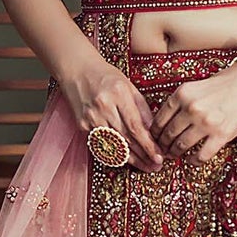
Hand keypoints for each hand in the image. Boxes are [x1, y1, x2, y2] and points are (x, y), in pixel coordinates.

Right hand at [56, 44, 163, 169]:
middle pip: (126, 139)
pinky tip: (127, 161)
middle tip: (156, 166)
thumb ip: (142, 108)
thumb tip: (154, 132)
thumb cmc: (106, 76)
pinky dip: (115, 155)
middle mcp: (103, 107)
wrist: (76, 70)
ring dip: (131, 159)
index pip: (135, 126)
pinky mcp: (82, 125)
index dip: (148, 145)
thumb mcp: (129, 86)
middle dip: (143, 155)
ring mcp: (90, 117)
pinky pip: (102, 145)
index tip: (159, 156)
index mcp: (118, 94)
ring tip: (146, 166)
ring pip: (114, 145)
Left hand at [151, 59, 236, 161]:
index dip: (155, 133)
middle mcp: (192, 108)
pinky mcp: (222, 135)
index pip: (160, 119)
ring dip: (176, 153)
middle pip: (168, 134)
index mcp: (183, 93)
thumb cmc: (229, 83)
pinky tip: (192, 160)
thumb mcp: (198, 87)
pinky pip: (201, 156)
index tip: (155, 139)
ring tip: (175, 155)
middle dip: (163, 145)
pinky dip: (194, 161)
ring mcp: (206, 122)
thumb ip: (183, 102)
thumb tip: (168, 123)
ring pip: (181, 146)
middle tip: (163, 150)